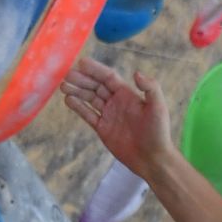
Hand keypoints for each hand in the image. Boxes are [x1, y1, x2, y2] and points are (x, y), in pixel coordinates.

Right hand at [62, 55, 172, 178]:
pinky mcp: (103, 129)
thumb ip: (150, 88)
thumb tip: (136, 73)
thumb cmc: (158, 132)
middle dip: (82, 79)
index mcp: (128, 94)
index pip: (108, 77)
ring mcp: (109, 115)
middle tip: (67, 74)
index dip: (95, 69)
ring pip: (90, 99)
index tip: (81, 63)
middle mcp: (117, 102)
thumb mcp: (158, 107)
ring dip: (77, 91)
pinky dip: (78, 107)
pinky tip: (68, 100)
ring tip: (63, 86)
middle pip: (96, 86)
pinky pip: (88, 115)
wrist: (152, 159)